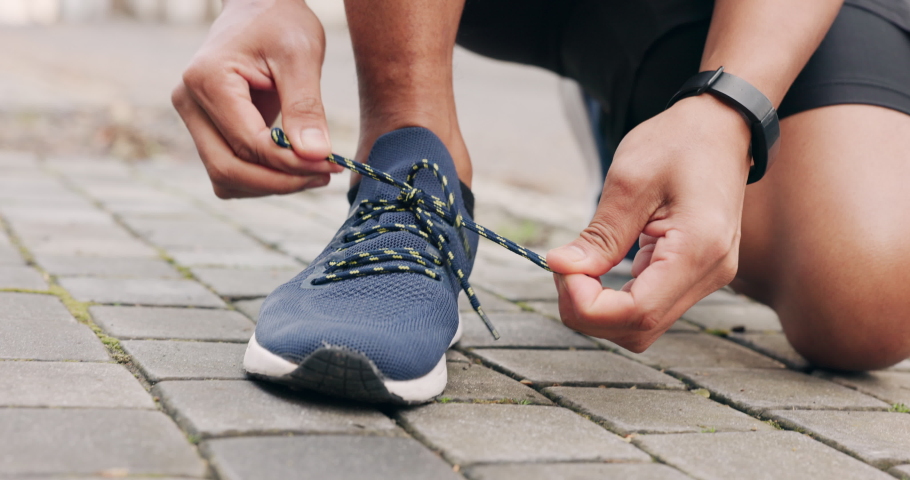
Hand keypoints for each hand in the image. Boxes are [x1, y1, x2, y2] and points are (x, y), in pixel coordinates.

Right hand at [172, 0, 342, 198]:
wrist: (261, 7)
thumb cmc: (281, 23)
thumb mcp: (301, 57)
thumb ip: (306, 107)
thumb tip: (316, 156)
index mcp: (207, 80)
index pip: (247, 143)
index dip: (290, 162)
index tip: (331, 165)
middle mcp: (189, 101)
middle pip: (227, 169)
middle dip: (280, 181)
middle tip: (326, 175)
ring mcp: (194, 117)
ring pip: (225, 178)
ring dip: (270, 185)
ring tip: (314, 171)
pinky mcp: (206, 129)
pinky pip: (229, 171)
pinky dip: (261, 178)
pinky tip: (293, 166)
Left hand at [547, 95, 751, 351]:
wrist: (721, 127)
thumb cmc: (679, 143)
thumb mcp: (630, 180)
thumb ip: (598, 235)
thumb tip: (560, 267)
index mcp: (698, 250)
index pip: (637, 312)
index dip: (588, 305)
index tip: (562, 270)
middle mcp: (709, 274)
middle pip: (638, 329)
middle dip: (588, 311)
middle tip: (564, 268)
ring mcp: (706, 278)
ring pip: (642, 326)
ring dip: (599, 308)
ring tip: (579, 266)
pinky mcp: (694, 275)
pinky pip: (649, 306)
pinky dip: (615, 299)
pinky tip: (598, 267)